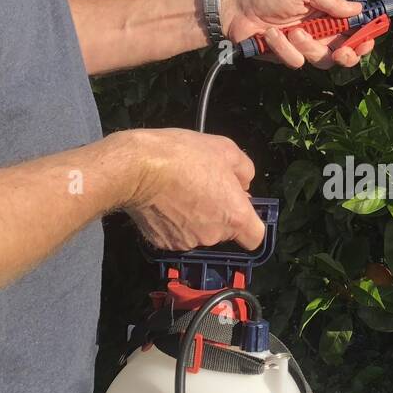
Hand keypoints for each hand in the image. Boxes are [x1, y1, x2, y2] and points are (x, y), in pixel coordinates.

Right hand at [116, 129, 263, 250]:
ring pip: (200, 233)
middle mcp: (214, 236)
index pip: (255, 238)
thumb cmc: (184, 155)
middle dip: (218, 213)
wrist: (137, 168)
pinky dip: (173, 222)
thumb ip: (244, 170)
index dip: (250, 224)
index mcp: (235, 216)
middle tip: (203, 187)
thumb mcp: (225, 149)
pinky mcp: (163, 243)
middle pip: (225, 232)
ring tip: (180, 191)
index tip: (238, 208)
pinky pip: (176, 234)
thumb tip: (243, 184)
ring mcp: (188, 242)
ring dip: (195, 217)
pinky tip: (165, 201)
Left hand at [222, 0, 376, 69]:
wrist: (236, 8)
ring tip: (291, 32)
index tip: (369, 39)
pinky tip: (270, 35)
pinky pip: (297, 61)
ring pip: (322, 59)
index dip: (365, 35)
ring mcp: (304, 46)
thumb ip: (331, 0)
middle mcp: (320, 31)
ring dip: (308, 46)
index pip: (354, 27)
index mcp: (327, 11)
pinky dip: (284, 48)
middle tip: (341, 52)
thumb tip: (359, 9)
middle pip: (346, 52)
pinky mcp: (288, 56)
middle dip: (348, 54)